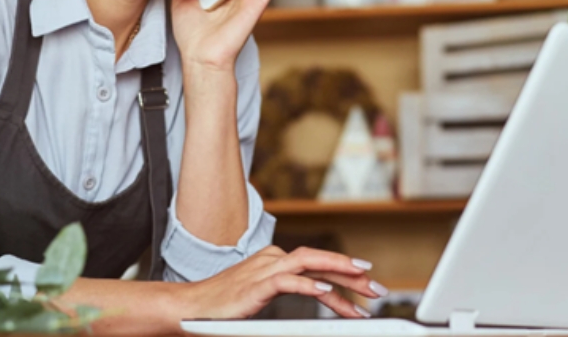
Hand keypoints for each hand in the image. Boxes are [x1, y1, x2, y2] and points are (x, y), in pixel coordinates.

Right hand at [179, 246, 384, 319]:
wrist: (189, 309)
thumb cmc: (222, 308)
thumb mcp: (261, 301)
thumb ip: (287, 298)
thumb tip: (316, 305)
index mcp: (275, 262)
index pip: (317, 265)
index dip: (345, 275)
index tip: (368, 287)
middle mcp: (273, 259)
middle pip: (320, 260)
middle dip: (352, 273)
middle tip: (377, 287)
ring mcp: (265, 269)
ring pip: (310, 263)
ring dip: (340, 273)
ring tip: (364, 283)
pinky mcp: (257, 284)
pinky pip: (289, 281)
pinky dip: (310, 284)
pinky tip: (327, 290)